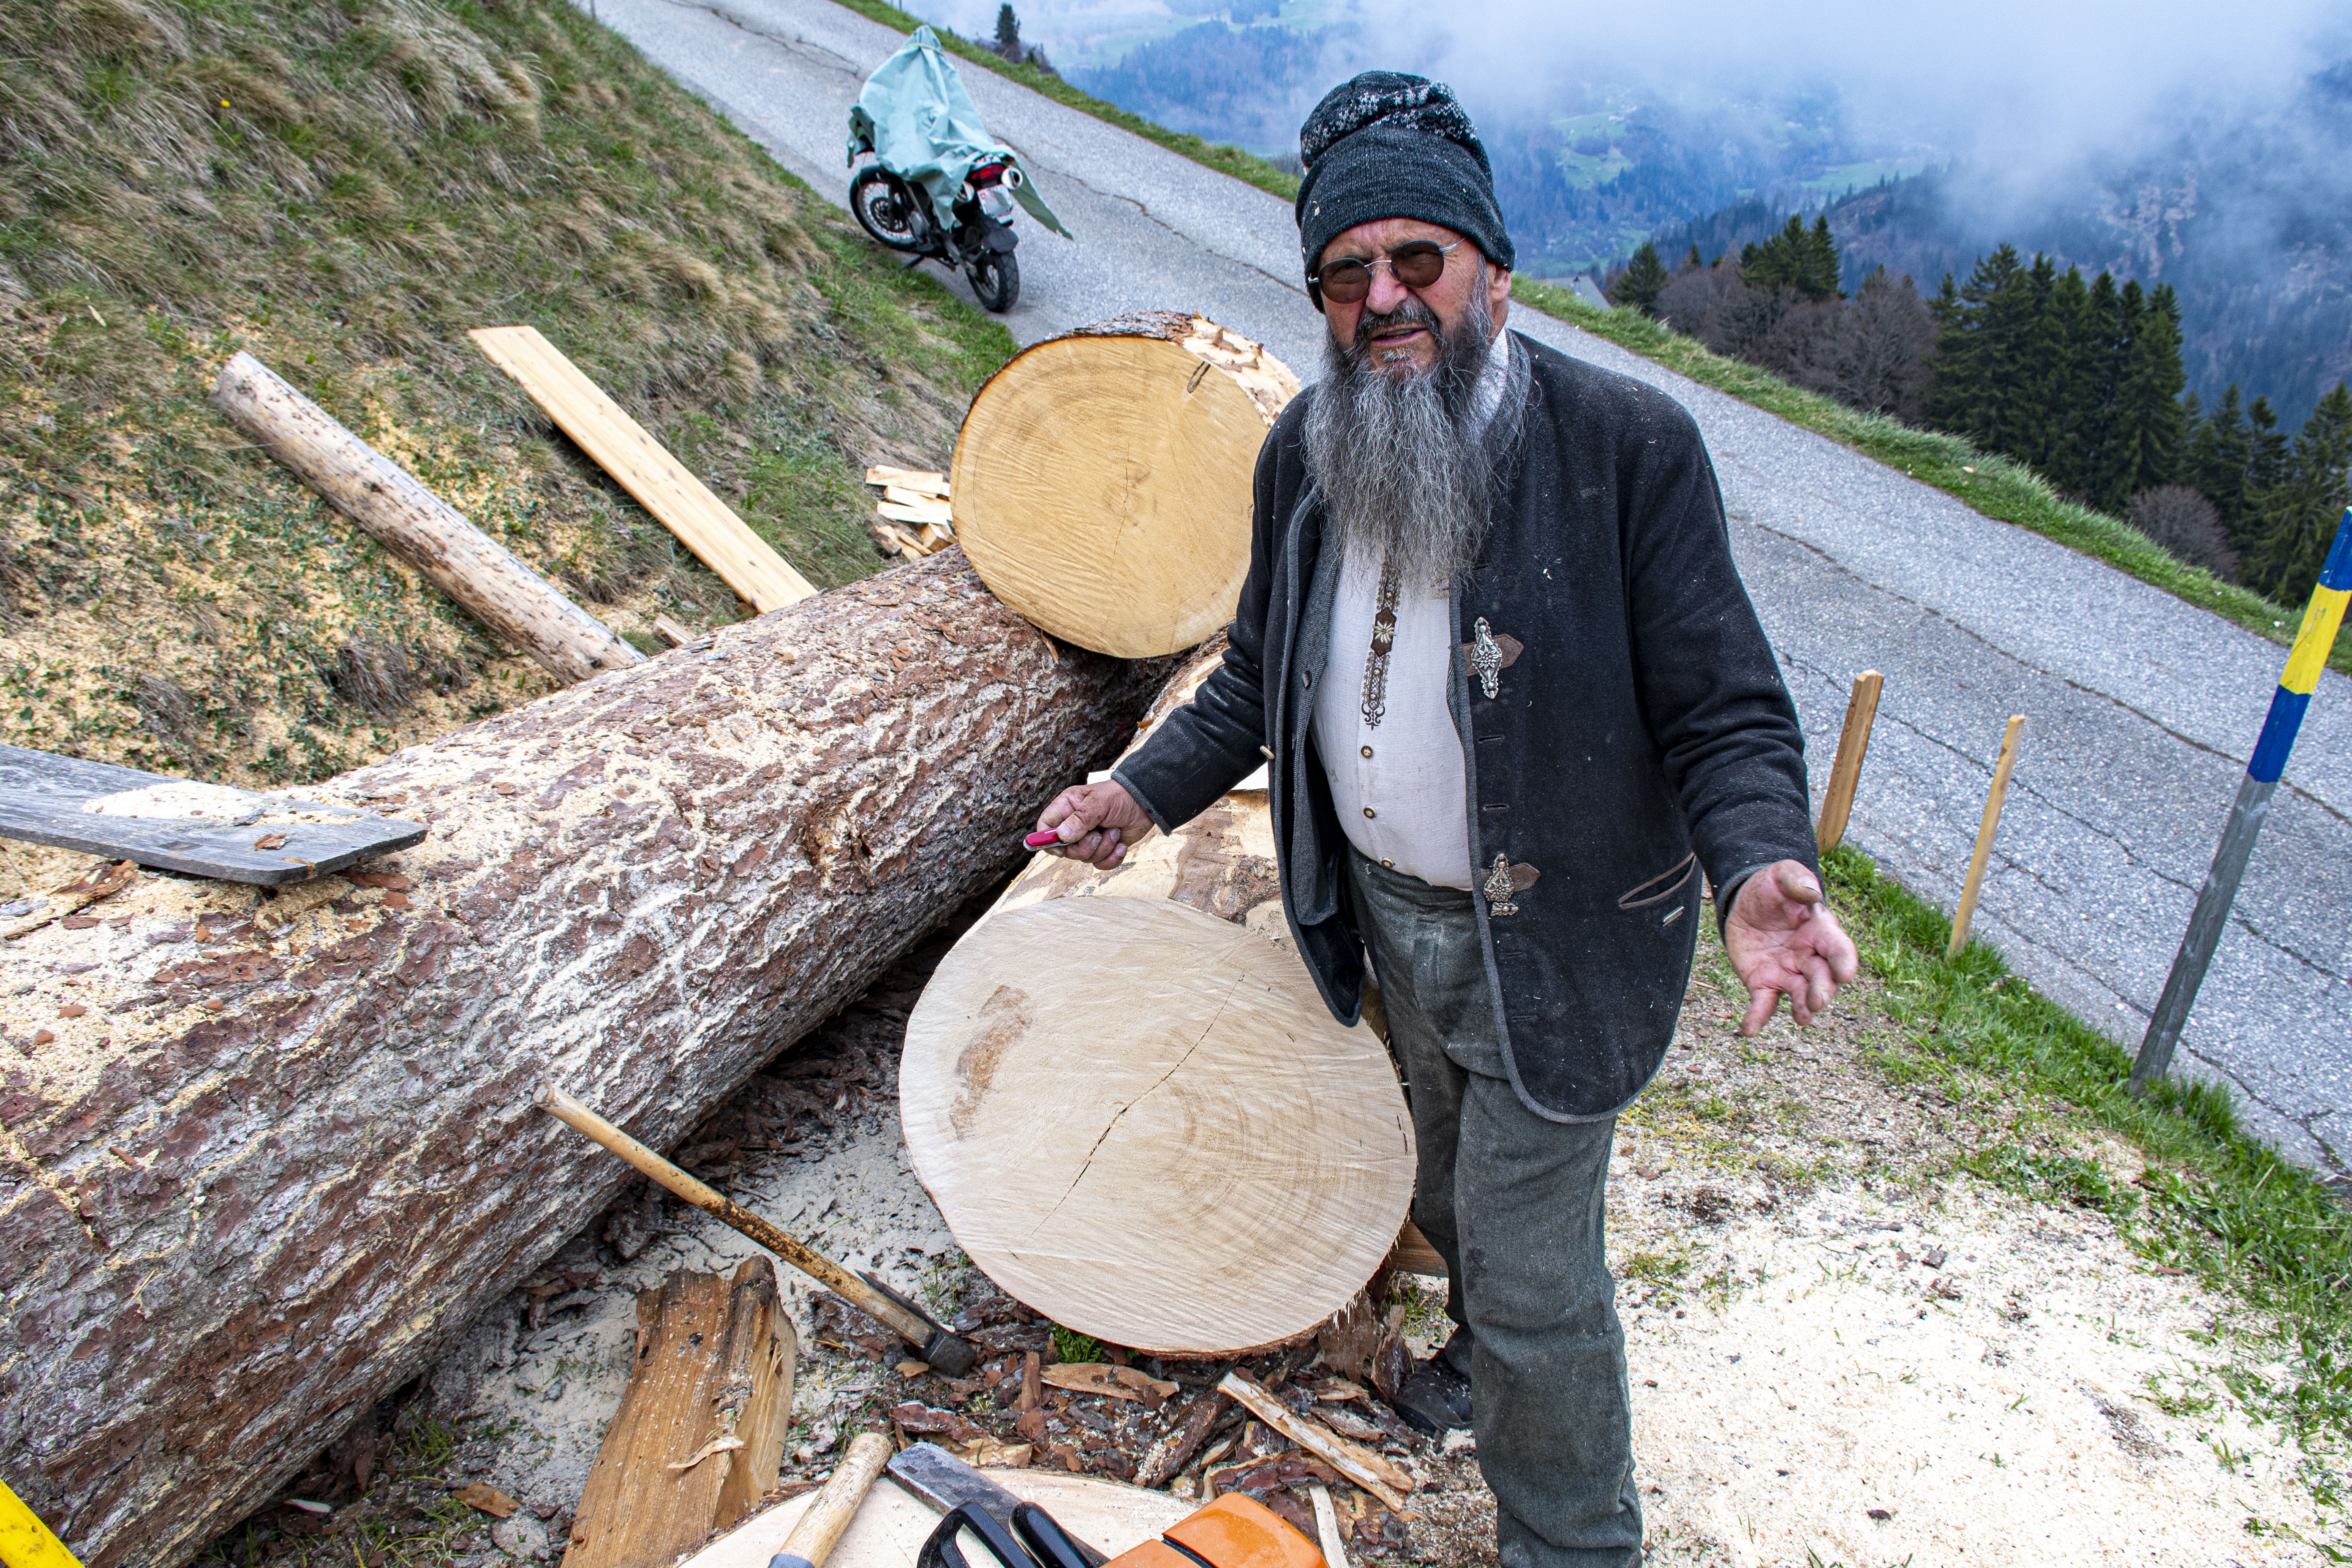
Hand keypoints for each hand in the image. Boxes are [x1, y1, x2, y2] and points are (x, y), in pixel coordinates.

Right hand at [1035, 780, 1154, 869]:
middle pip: (1064, 850)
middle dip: (1085, 847)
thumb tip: (1061, 835)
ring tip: (1114, 831)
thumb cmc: (1119, 796)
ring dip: (1104, 848)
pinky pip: (1100, 864)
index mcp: (1066, 808)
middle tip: (1099, 834)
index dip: (1047, 840)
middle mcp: (1073, 826)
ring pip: (1084, 858)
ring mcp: (1087, 839)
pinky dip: (1113, 857)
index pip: (1044, 827)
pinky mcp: (1102, 850)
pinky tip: (1121, 844)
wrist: (1145, 804)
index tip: (1063, 844)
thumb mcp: (1099, 803)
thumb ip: (1080, 819)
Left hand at [1723, 860, 1857, 1033]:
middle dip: (1823, 991)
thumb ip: (1795, 879)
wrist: (1744, 902)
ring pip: (1800, 995)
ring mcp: (1788, 973)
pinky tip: (1748, 1030)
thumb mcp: (1781, 875)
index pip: (1838, 949)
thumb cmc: (1771, 888)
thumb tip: (1812, 892)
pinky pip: (1763, 1004)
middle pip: (1823, 978)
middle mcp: (1809, 957)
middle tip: (1818, 1001)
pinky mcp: (1764, 983)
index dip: (1843, 962)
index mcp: (1820, 931)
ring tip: (1803, 1018)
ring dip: (1803, 1008)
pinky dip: (1757, 1018)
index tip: (1845, 974)